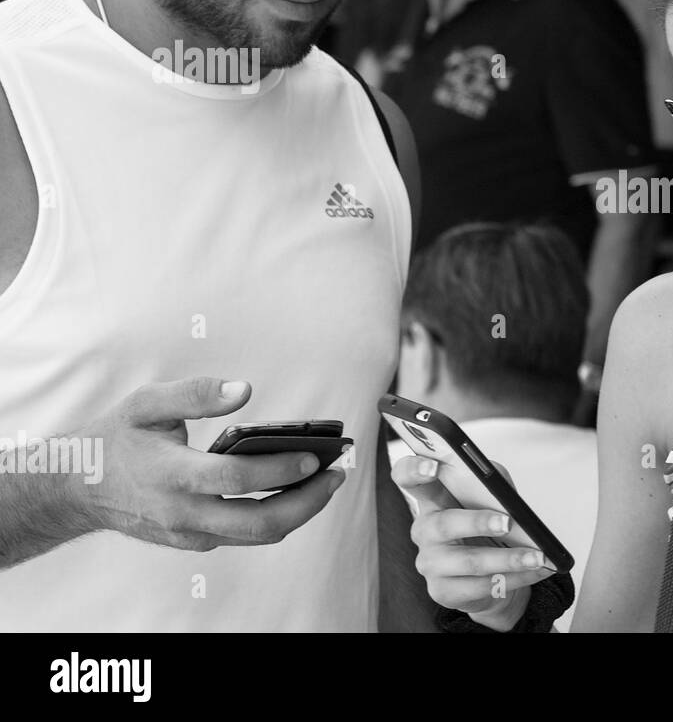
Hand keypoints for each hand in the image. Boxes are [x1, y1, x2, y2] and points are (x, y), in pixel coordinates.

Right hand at [74, 377, 344, 550]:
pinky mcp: (194, 541)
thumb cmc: (116, 440)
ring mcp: (189, 533)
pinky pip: (244, 535)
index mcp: (172, 475)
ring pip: (257, 535)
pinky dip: (275, 516)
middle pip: (259, 523)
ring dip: (299, 512)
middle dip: (308, 502)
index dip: (279, 469)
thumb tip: (243, 390)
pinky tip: (295, 491)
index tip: (312, 456)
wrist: (76, 489)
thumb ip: (195, 394)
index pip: (237, 478)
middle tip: (337, 475)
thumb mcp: (146, 404)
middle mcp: (183, 512)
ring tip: (326, 481)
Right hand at [392, 454, 553, 630]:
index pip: (407, 477)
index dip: (414, 469)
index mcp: (432, 498)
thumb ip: (492, 481)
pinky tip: (532, 572)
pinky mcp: (442, 591)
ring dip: (507, 559)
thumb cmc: (489, 523)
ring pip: (468, 561)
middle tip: (507, 521)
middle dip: (477, 522)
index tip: (433, 465)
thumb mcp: (491, 494)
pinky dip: (512, 579)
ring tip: (536, 556)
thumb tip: (501, 489)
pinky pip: (479, 587)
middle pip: (443, 524)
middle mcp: (424, 530)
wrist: (494, 570)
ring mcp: (430, 563)